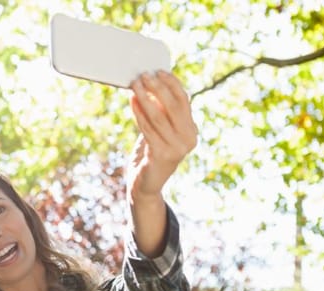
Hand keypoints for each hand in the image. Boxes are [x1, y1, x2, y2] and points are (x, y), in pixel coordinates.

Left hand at [128, 71, 196, 197]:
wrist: (146, 185)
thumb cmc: (150, 155)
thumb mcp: (160, 132)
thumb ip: (161, 114)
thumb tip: (151, 86)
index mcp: (191, 131)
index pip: (184, 101)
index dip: (172, 84)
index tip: (160, 71)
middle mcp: (189, 139)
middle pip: (174, 106)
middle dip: (158, 88)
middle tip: (144, 75)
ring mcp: (177, 148)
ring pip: (159, 116)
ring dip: (145, 98)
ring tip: (135, 85)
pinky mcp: (162, 155)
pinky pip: (148, 128)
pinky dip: (139, 112)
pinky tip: (132, 101)